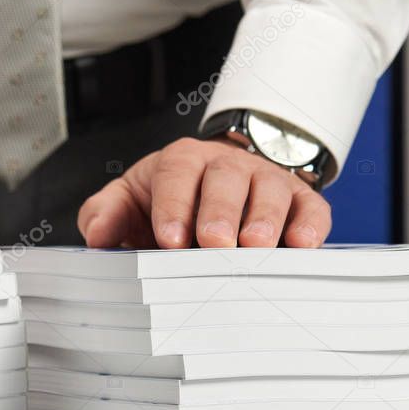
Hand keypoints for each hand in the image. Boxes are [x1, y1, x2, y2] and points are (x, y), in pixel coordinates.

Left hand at [78, 137, 330, 248]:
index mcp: (180, 162)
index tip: (168, 240)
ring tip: (255, 247)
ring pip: (270, 191)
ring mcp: (265, 180)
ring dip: (264, 219)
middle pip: (226, 180)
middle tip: (214, 243)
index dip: (173, 206)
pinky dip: (310, 225)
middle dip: (220, 212)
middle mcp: (226, 166)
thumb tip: (97, 237)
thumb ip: (106, 214)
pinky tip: (303, 245)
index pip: (176, 175)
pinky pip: (311, 207)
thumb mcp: (128, 200)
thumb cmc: (168, 200)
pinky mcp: (298, 200)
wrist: (214, 184)